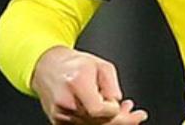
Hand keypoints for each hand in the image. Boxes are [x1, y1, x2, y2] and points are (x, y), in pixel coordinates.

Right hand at [30, 46, 148, 123]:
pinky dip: (97, 123)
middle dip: (121, 120)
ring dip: (111, 121)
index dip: (113, 110)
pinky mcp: (58, 122)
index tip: (122, 104)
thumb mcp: (101, 65)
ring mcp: (60, 114)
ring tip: (121, 110)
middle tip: (136, 115)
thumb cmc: (75, 64)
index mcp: (77, 83)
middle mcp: (66, 102)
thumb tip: (117, 102)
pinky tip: (107, 115)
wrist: (48, 68)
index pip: (98, 110)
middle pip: (97, 122)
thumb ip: (112, 84)